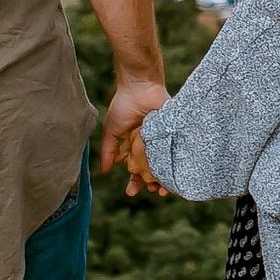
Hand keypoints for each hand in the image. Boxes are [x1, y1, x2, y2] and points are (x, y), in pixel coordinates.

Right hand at [99, 75, 169, 196]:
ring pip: (163, 165)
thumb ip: (108, 151)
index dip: (134, 182)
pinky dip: (174, 164)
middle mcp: (147, 146)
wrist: (140, 87)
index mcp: (132, 147)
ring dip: (164, 178)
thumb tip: (104, 171)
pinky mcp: (171, 134)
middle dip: (151, 183)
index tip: (131, 192)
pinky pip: (174, 152)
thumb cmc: (123, 106)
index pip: (134, 170)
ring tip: (164, 189)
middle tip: (153, 191)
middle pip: (151, 171)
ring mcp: (160, 141)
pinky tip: (174, 174)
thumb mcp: (112, 131)